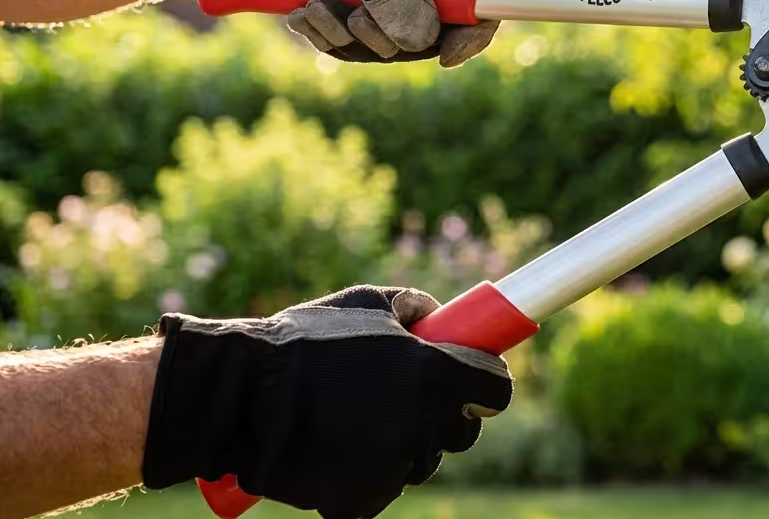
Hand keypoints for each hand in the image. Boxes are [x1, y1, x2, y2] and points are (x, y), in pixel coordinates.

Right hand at [141, 285, 512, 518]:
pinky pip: (380, 490)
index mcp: (436, 375)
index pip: (496, 389)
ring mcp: (394, 467)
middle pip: (462, 432)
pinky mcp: (363, 502)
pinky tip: (337, 451)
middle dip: (446, 417)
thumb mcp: (364, 302)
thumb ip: (412, 305)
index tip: (476, 382)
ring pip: (421, 462)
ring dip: (405, 446)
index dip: (488, 384)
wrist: (238, 398)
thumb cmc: (303, 342)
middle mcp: (424, 424)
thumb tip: (437, 316)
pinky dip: (365, 476)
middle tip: (411, 400)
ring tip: (360, 421)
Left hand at [213, 0, 498, 66]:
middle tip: (354, 19)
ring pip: (387, 45)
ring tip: (313, 7)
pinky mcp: (355, 7)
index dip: (473, 32)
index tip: (446, 55)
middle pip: (430, 35)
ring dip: (346, 37)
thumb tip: (419, 41)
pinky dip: (327, 36)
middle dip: (387, 38)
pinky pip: (354, 44)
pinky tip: (302, 13)